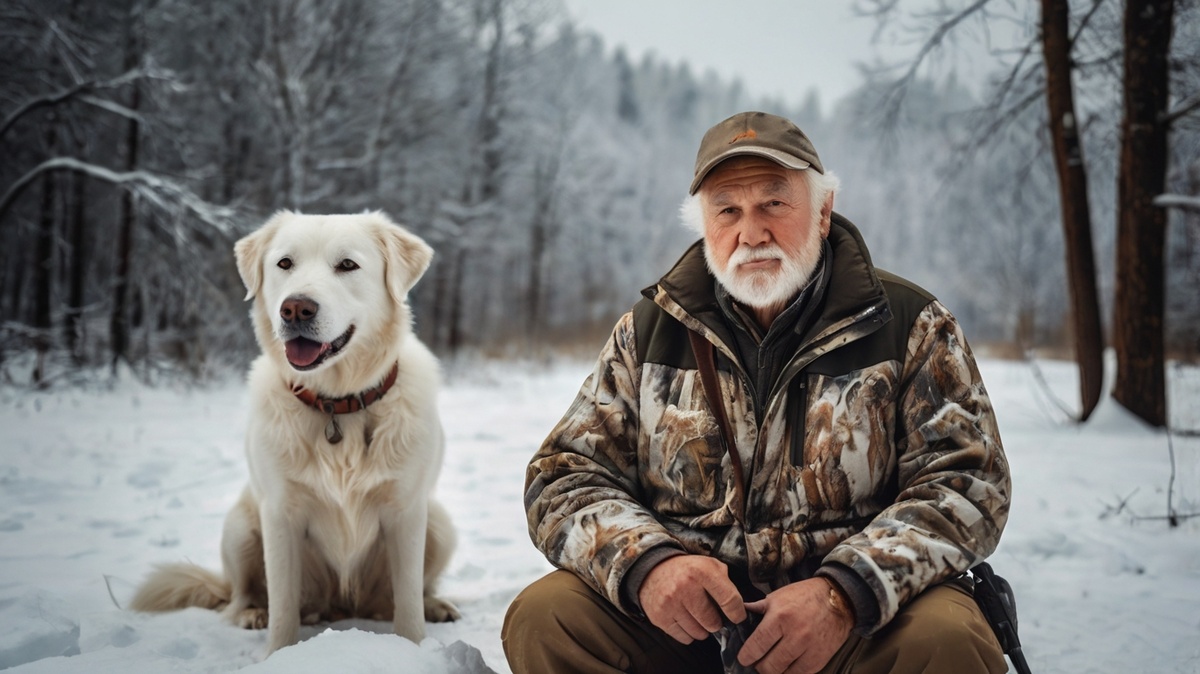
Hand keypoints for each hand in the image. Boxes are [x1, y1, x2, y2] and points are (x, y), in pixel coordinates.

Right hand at [638, 555, 747, 644]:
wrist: (653, 569)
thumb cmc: (687, 570)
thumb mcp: (709, 565)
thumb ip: (726, 582)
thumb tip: (738, 609)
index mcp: (702, 571)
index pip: (729, 600)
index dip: (737, 613)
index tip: (737, 617)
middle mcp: (685, 586)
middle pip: (713, 622)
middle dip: (716, 622)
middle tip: (711, 615)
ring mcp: (671, 603)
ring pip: (699, 632)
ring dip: (702, 629)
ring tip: (697, 617)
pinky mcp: (660, 616)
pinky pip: (684, 638)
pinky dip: (689, 633)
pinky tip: (686, 621)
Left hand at [737, 577, 853, 673]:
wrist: (838, 600)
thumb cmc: (805, 596)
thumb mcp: (777, 596)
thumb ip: (757, 609)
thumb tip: (739, 616)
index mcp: (780, 617)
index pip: (756, 646)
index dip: (746, 656)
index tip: (744, 658)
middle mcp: (795, 635)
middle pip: (768, 665)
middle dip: (758, 666)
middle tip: (757, 662)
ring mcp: (809, 650)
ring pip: (783, 673)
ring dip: (774, 671)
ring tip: (771, 663)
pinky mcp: (819, 660)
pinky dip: (789, 672)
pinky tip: (786, 665)